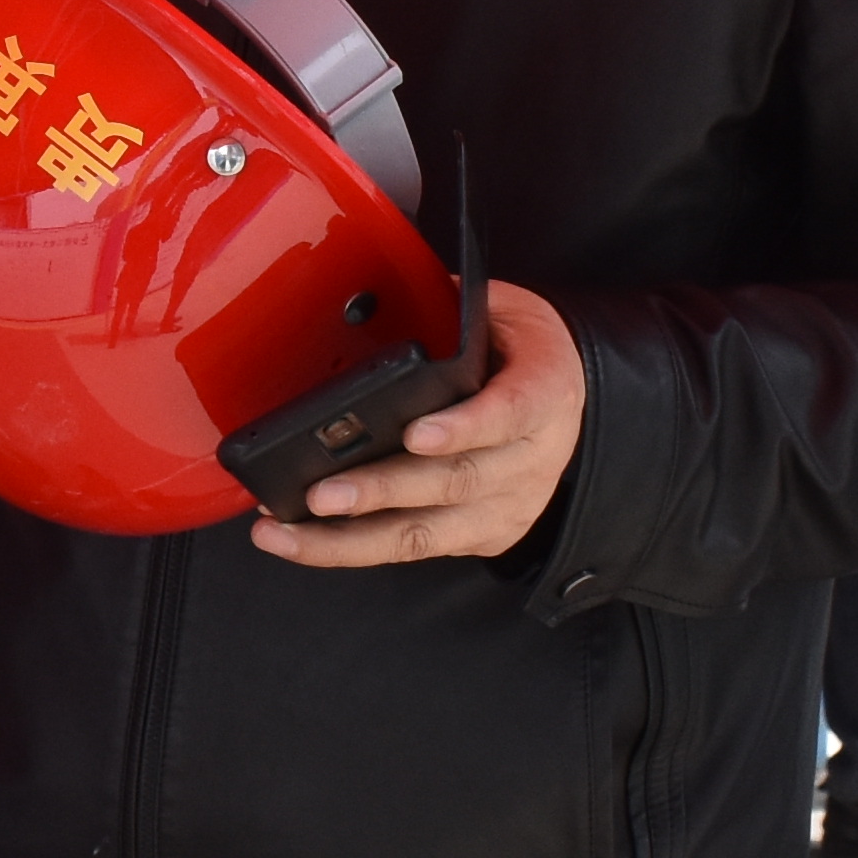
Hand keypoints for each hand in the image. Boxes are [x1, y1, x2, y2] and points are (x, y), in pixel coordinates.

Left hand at [253, 283, 586, 570]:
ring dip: (350, 539)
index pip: (509, 413)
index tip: (415, 434)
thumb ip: (443, 313)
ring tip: (288, 531)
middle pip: (455, 483)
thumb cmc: (519, 349)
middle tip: (321, 493)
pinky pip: (415, 549)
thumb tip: (363, 308)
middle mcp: (533, 460)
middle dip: (381, 490)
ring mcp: (508, 506)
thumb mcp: (499, 311)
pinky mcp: (483, 536)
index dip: (462, 427)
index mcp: (545, 392)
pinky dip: (352, 548)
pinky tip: (301, 541)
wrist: (568, 396)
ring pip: (426, 533)